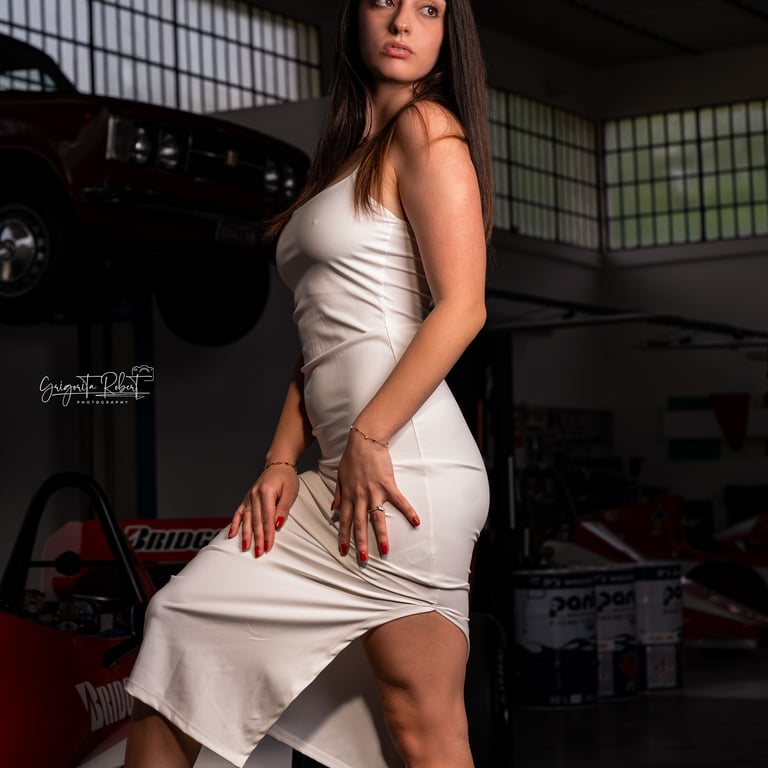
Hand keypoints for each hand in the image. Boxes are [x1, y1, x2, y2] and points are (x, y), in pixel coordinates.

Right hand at [228, 465, 298, 555]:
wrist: (278, 464)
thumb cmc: (286, 478)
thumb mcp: (291, 491)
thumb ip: (283, 508)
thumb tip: (278, 524)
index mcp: (266, 492)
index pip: (267, 518)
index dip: (268, 533)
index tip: (268, 546)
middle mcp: (255, 495)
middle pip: (256, 521)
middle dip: (257, 538)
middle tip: (259, 553)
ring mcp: (249, 497)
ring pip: (247, 519)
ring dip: (246, 535)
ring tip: (246, 548)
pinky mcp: (246, 499)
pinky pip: (238, 513)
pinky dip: (234, 524)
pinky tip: (231, 534)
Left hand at [332, 429, 419, 562]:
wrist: (365, 440)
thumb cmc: (352, 457)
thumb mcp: (340, 475)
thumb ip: (338, 493)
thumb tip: (333, 509)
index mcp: (348, 495)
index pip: (344, 520)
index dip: (344, 536)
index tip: (344, 551)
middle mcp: (360, 496)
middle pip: (360, 524)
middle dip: (361, 543)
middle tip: (363, 559)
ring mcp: (374, 491)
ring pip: (377, 517)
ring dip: (381, 535)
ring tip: (385, 550)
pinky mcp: (388, 484)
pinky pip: (399, 501)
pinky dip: (408, 511)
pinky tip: (416, 522)